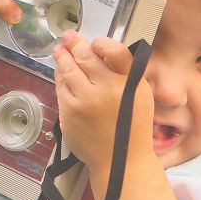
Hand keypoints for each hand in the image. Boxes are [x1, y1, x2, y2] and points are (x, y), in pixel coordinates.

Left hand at [52, 31, 154, 185]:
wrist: (120, 162)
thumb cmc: (132, 130)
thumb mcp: (141, 96)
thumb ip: (127, 72)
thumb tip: (106, 52)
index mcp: (128, 84)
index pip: (113, 50)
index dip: (100, 42)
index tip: (94, 41)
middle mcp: (106, 91)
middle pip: (84, 56)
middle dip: (74, 42)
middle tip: (69, 37)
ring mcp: (85, 102)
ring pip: (67, 69)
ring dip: (62, 57)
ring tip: (60, 51)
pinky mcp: (69, 114)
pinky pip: (60, 88)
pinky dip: (59, 78)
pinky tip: (61, 73)